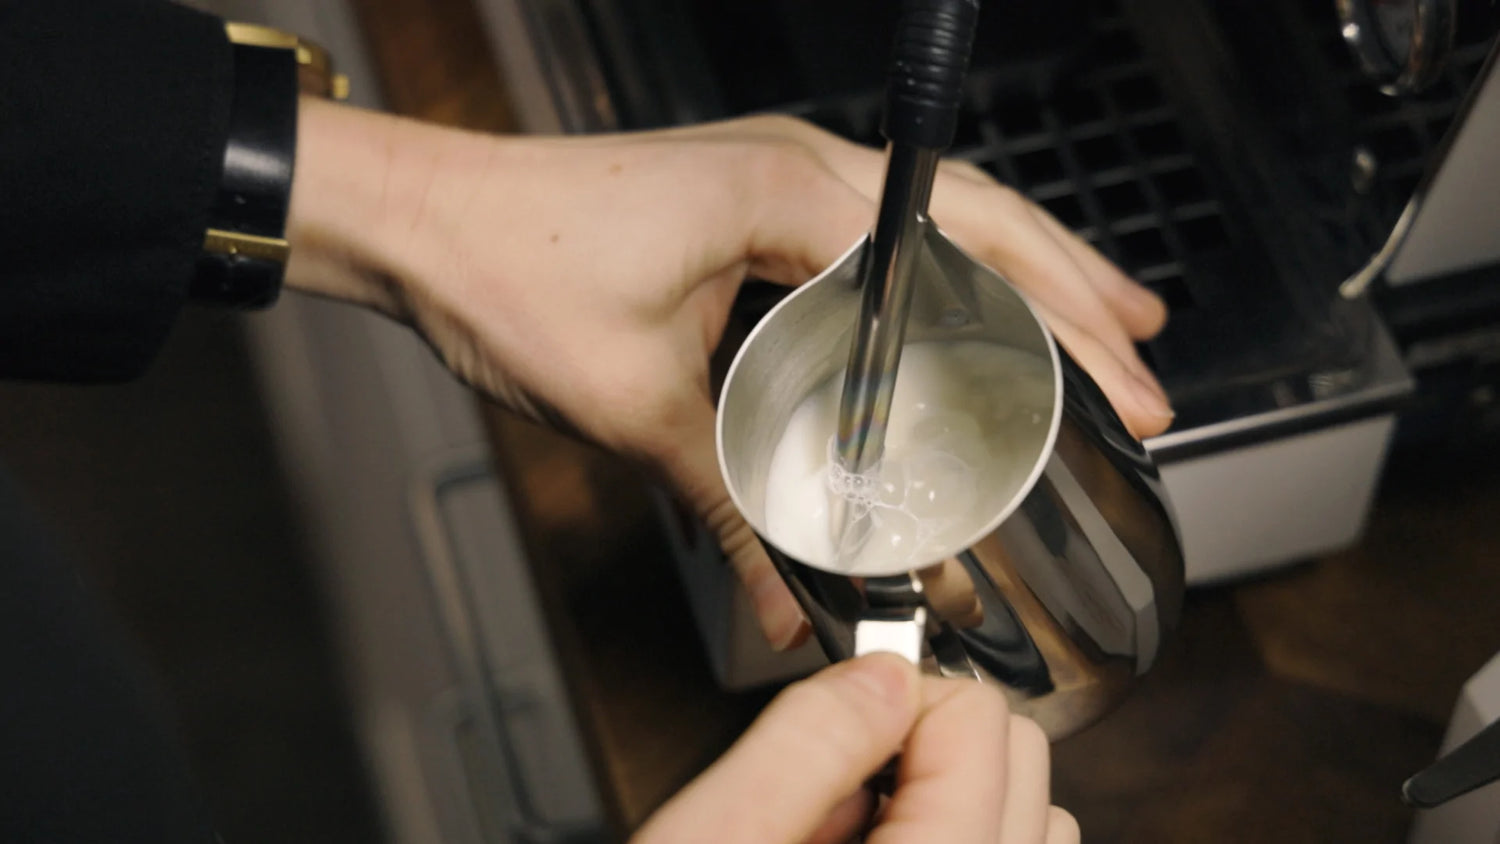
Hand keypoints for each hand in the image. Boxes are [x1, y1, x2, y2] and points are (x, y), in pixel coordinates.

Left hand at [284, 100, 1172, 648]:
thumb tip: (788, 593)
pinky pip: (880, 223)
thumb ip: (728, 505)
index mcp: (791, 198)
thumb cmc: (508, 269)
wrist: (421, 218)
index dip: (1049, 338)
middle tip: (1144, 352)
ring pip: (941, 210)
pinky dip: (940, 263)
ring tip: (1099, 311)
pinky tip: (957, 299)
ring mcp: (778, 173)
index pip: (961, 268)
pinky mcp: (751, 199)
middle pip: (982, 219)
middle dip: (1072, 289)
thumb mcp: (635, 406)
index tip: (1112, 391)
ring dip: (1023, 261)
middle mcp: (799, 167)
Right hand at [633, 653, 1078, 843]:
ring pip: (1032, 826)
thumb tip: (882, 679)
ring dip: (947, 804)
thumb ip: (803, 745)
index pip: (982, 725)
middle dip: (924, 751)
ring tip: (847, 841)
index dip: (894, 699)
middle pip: (1024, 766)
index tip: (837, 726)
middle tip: (834, 790)